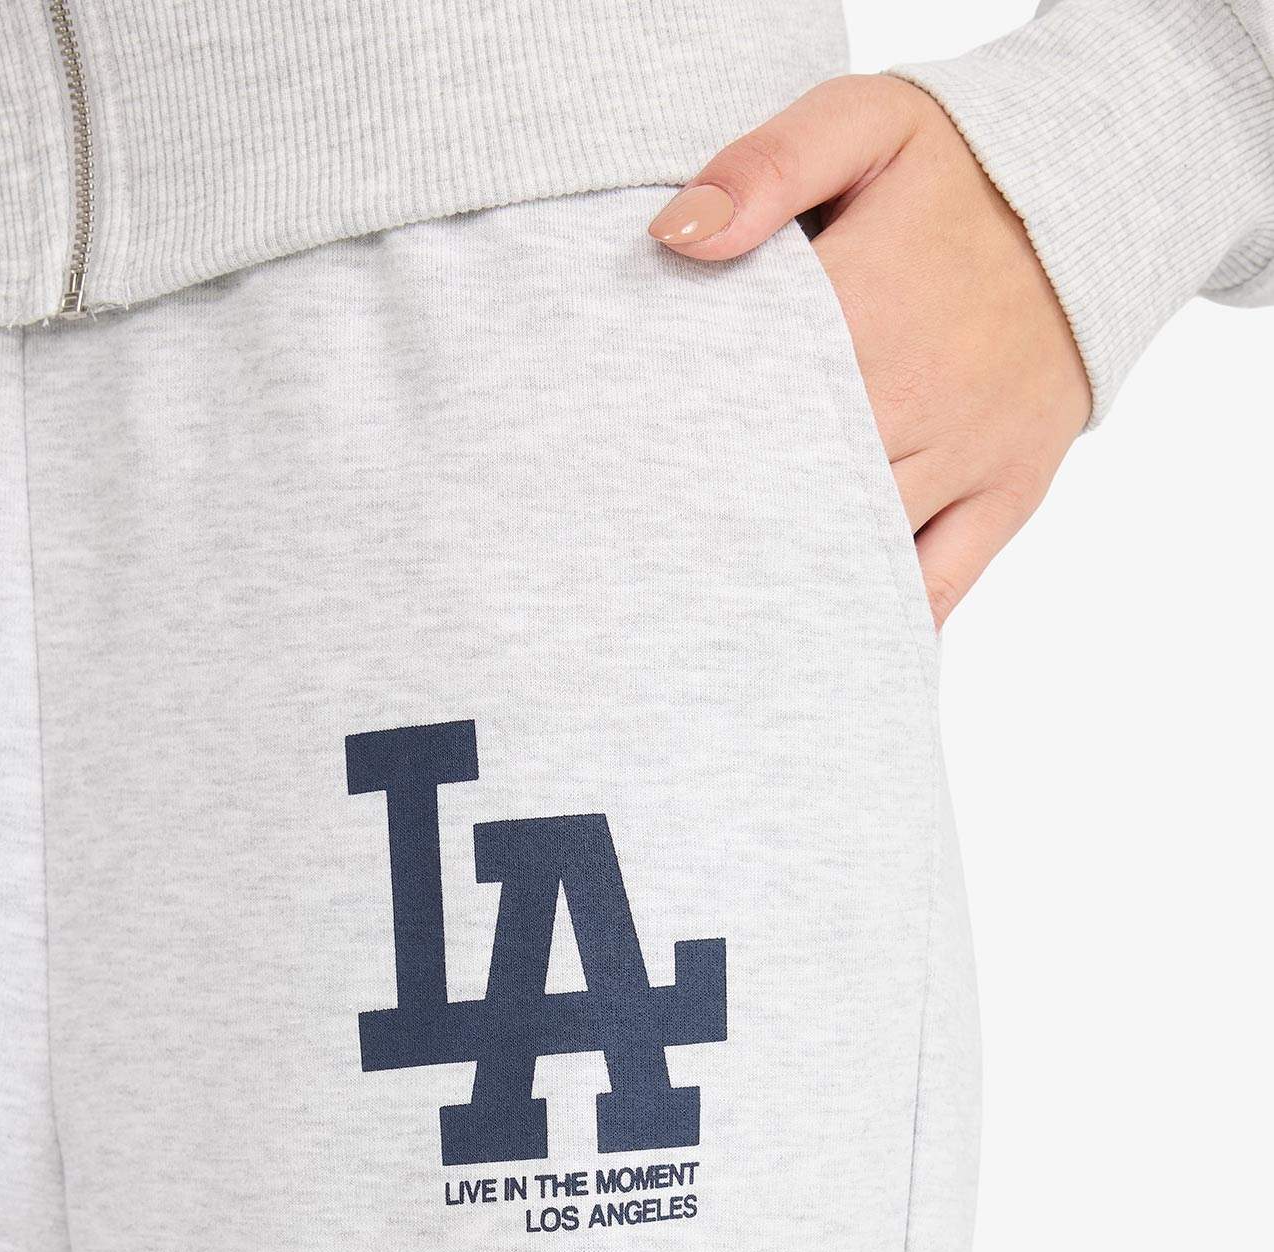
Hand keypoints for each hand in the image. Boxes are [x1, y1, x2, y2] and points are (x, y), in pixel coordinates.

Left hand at [649, 76, 1091, 627]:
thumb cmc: (963, 174)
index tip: (631, 460)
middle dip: (720, 515)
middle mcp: (913, 396)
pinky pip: (939, 585)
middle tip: (648, 551)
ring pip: (854, 542)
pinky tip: (819, 645)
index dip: (684, 431)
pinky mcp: (1006, 496)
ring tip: (707, 607)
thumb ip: (770, 165)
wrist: (1099, 208)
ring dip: (784, 574)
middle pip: (789, 481)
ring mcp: (964, 456)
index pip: (748, 386)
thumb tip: (677, 235)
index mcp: (865, 307)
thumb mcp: (870, 127)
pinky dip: (881, 620)